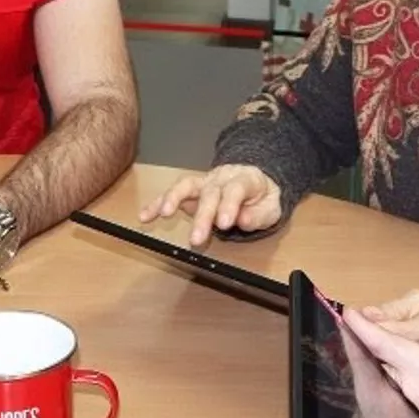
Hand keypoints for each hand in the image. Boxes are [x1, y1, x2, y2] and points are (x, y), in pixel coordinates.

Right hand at [139, 164, 282, 246]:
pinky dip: (158, 203)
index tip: (224, 223)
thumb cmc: (263, 197)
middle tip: (197, 238)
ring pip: (187, 185)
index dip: (229, 205)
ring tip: (164, 213)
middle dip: (202, 215)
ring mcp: (205, 181)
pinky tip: (145, 215)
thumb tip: (242, 220)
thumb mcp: (273, 207)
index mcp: (245, 180)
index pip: (236, 189)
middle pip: (210, 193)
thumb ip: (259, 215)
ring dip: (173, 198)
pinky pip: (173, 193)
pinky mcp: (192, 189)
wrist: (256, 180)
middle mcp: (222, 178)